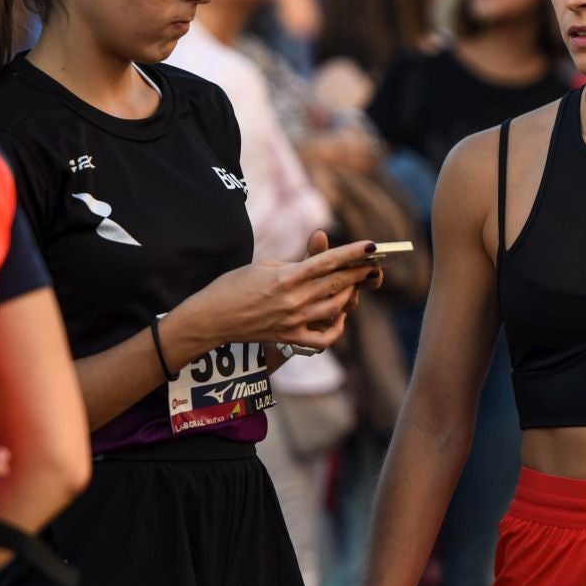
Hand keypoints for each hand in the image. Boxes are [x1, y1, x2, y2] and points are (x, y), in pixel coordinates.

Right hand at [182, 235, 378, 349]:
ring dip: (349, 296)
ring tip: (355, 286)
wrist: (211, 319)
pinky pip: (323, 339)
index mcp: (285, 277)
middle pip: (337, 284)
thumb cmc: (233, 286)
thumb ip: (295, 262)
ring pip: (335, 308)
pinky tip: (339, 316)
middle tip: (374, 264)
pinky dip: (336, 328)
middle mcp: (293, 300)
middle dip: (359, 273)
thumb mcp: (263, 265)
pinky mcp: (289, 338)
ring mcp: (293, 322)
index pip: (327, 262)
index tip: (372, 246)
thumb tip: (320, 259)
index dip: (352, 254)